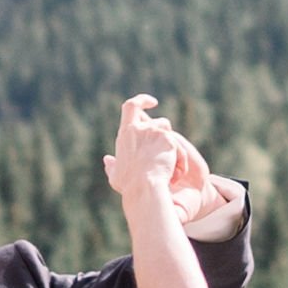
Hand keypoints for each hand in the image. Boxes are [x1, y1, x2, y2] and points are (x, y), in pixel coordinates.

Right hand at [103, 94, 182, 217]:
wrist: (144, 187)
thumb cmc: (129, 185)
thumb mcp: (116, 176)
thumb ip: (112, 166)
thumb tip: (108, 160)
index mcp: (125, 133)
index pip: (131, 106)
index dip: (142, 100)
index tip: (152, 102)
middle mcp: (140, 128)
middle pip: (159, 122)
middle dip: (165, 135)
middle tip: (167, 155)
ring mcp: (155, 132)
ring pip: (169, 133)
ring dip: (173, 148)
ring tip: (170, 170)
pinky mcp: (168, 139)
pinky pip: (179, 148)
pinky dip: (179, 161)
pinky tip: (175, 175)